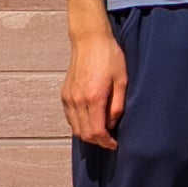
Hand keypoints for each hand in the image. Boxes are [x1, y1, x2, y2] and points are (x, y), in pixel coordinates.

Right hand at [62, 32, 126, 149]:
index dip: (106, 142)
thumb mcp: (122, 80)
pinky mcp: (65, 94)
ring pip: (75, 128)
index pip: (96, 131)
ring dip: (88, 134)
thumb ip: (118, 105)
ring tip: (103, 132)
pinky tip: (91, 121)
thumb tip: (113, 123)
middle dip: (97, 141)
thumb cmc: (110, 57)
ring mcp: (68, 98)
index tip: (115, 145)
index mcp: (94, 98)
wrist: (90, 41)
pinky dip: (79, 125)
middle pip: (84, 133)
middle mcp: (77, 101)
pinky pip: (70, 117)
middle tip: (110, 141)